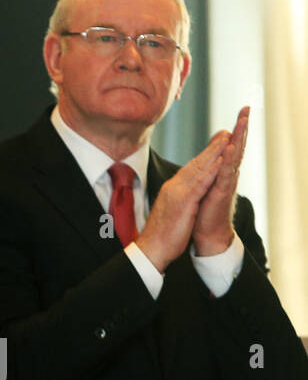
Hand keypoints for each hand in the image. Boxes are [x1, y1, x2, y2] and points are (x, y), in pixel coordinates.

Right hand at [135, 129, 227, 270]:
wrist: (152, 247)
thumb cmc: (162, 233)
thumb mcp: (171, 210)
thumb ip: (178, 199)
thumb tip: (184, 194)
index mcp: (173, 189)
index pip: (191, 168)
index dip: (205, 154)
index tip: (217, 142)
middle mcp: (174, 186)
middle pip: (196, 163)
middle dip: (212, 147)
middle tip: (226, 131)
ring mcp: (178, 193)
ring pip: (199, 168)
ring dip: (214, 152)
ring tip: (227, 138)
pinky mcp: (183, 202)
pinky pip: (200, 184)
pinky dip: (210, 171)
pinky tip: (220, 162)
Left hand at [192, 107, 248, 255]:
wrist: (206, 232)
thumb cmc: (206, 207)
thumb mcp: (208, 181)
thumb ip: (213, 165)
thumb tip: (216, 150)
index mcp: (222, 170)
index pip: (231, 145)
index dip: (237, 128)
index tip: (243, 110)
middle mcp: (227, 174)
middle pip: (236, 147)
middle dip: (241, 128)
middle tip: (247, 110)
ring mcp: (225, 183)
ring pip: (233, 158)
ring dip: (238, 140)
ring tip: (242, 123)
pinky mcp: (220, 193)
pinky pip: (225, 174)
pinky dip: (228, 161)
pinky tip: (231, 149)